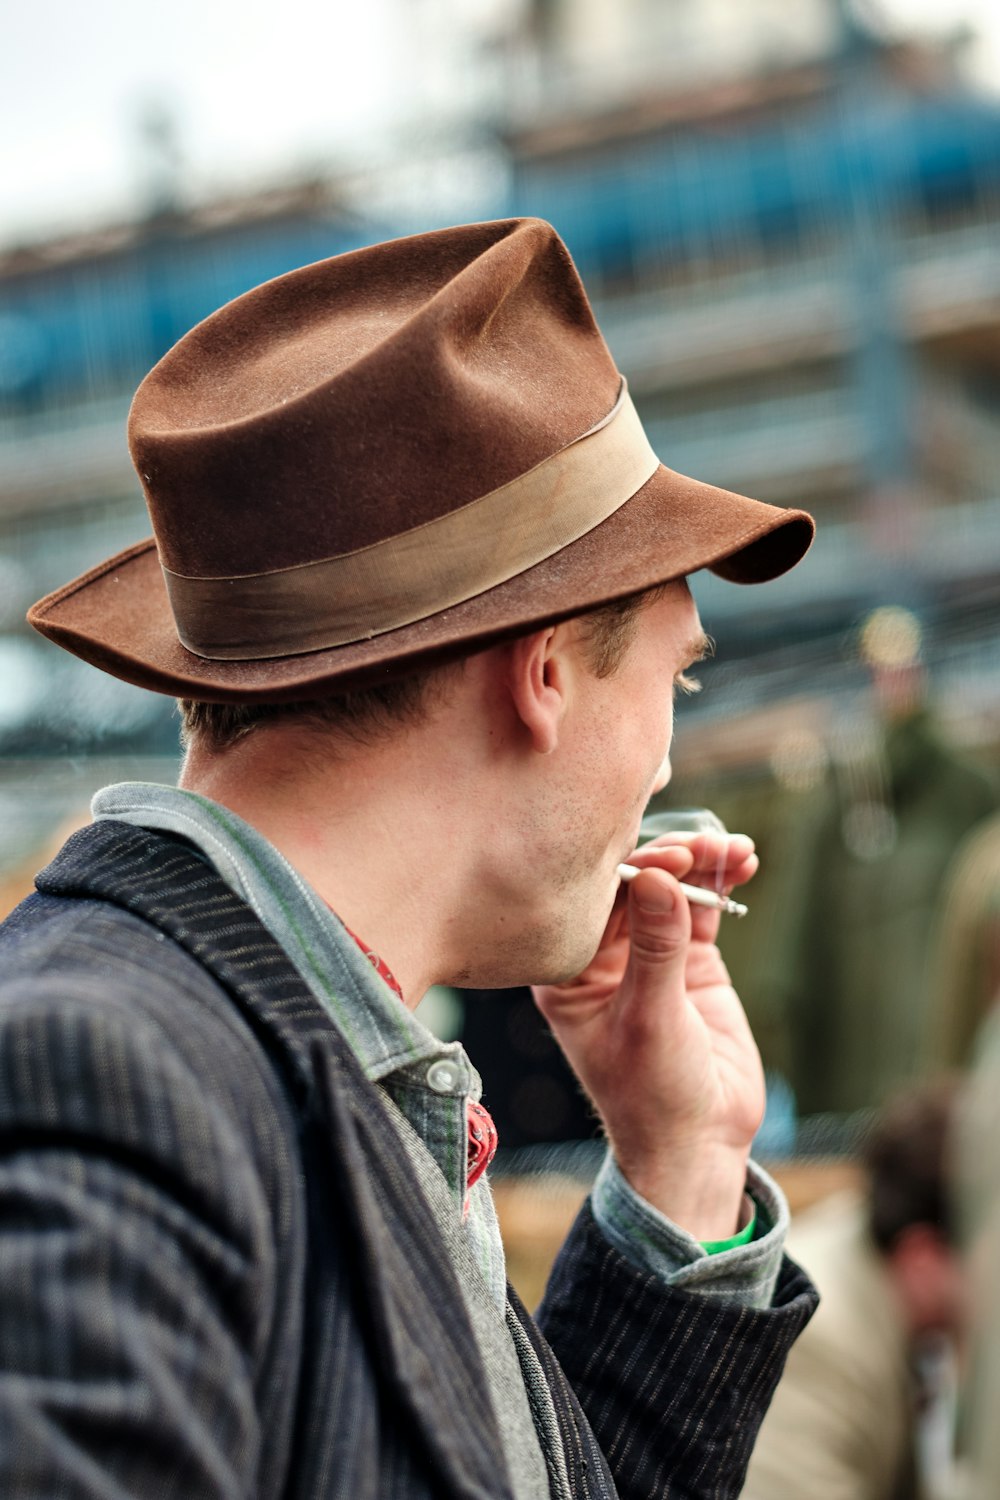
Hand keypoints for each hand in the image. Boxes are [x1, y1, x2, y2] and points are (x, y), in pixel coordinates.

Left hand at [532, 831, 761, 1240]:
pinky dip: (721, 883)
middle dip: (670, 857)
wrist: (698, 1143)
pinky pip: (702, 908)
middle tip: (707, 847)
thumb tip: (658, 879)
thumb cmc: (653, 1094)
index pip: (593, 900)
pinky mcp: (688, 960)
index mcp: (568, 968)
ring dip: (701, 863)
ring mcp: (647, 952)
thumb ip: (655, 950)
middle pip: (632, 882)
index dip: (632, 870)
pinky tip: (742, 862)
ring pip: (670, 888)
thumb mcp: (650, 1021)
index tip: (672, 861)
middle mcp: (601, 953)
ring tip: (737, 851)